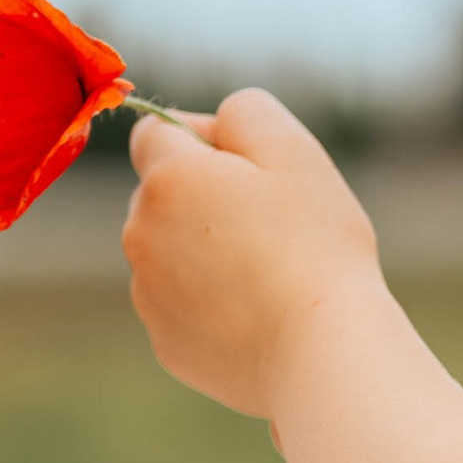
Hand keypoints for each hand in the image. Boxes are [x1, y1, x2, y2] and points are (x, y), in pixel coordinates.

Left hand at [122, 91, 383, 418]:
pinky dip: (211, 303)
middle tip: (272, 225)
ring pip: (170, 251)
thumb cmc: (316, 246)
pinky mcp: (166, 343)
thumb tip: (210, 125)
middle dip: (204, 197)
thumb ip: (244, 111)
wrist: (322, 352)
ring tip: (270, 275)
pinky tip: (259, 315)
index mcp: (167, 180)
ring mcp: (148, 295)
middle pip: (161, 194)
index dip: (205, 139)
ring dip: (206, 250)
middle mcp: (140, 235)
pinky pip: (182, 305)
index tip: (254, 169)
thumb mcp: (294, 149)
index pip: (156, 131)